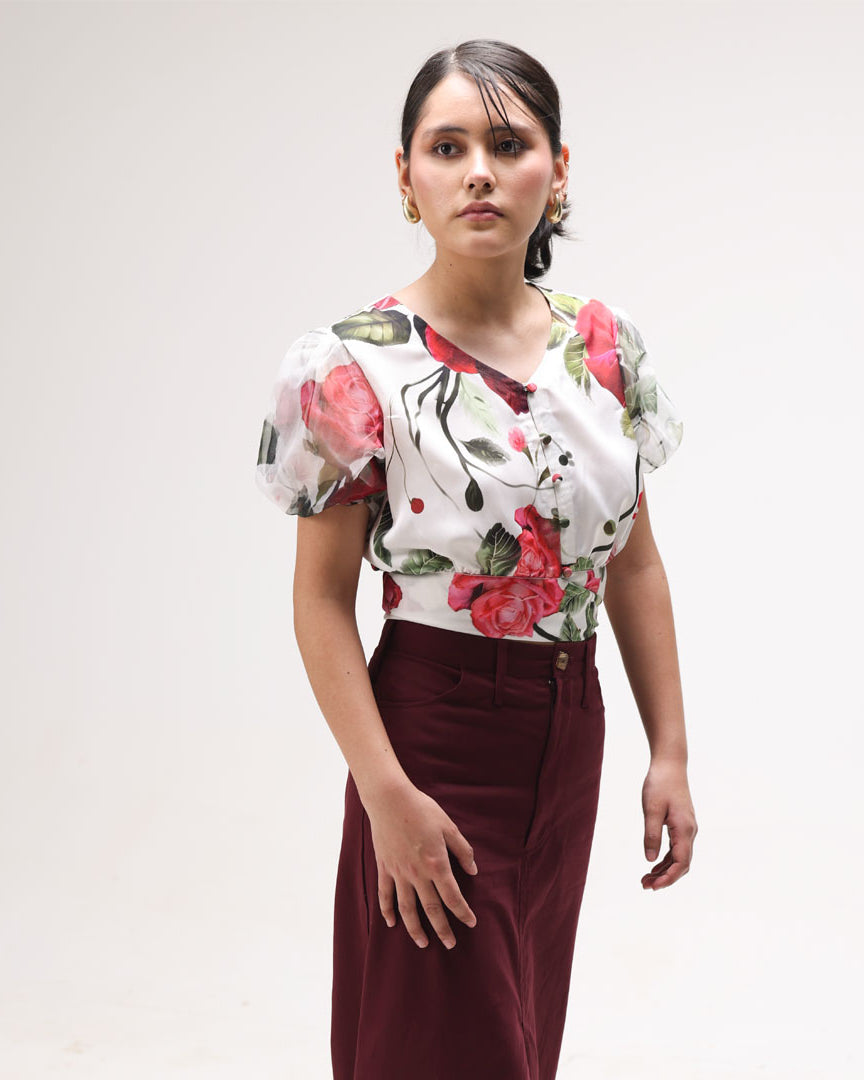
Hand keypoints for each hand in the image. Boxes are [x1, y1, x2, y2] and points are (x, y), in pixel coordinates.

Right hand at [365, 781, 478, 948]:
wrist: (390, 800)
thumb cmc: (422, 809)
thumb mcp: (448, 826)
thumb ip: (462, 850)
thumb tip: (473, 869)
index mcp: (436, 863)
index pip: (452, 896)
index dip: (462, 912)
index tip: (471, 923)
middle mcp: (417, 873)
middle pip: (431, 909)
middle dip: (442, 929)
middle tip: (450, 944)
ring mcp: (398, 872)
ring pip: (407, 909)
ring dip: (415, 929)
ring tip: (423, 943)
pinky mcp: (384, 868)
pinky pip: (385, 895)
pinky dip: (388, 911)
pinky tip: (392, 923)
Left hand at [640, 759, 696, 889]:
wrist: (670, 764)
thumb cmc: (660, 784)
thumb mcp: (651, 809)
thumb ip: (651, 835)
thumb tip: (650, 860)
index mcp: (684, 829)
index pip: (680, 863)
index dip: (668, 878)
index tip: (653, 887)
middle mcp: (690, 831)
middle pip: (681, 864)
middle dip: (665, 878)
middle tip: (644, 885)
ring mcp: (687, 828)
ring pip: (679, 857)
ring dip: (664, 870)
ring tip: (645, 879)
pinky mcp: (682, 824)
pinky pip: (676, 848)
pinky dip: (665, 858)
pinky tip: (653, 864)